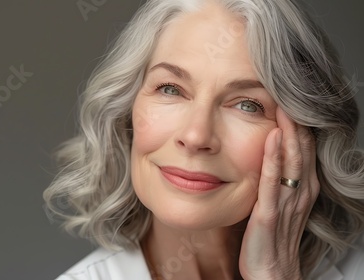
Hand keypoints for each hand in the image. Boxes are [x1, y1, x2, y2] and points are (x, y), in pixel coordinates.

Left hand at [238, 107, 319, 279]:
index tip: (289, 97)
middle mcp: (300, 190)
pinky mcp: (270, 212)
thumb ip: (278, 178)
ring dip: (289, 131)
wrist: (271, 270)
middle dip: (296, 119)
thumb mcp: (279, 202)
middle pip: (302, 148)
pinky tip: (272, 137)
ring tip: (284, 105)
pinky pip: (273, 180)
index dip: (299, 122)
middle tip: (288, 91)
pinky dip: (273, 157)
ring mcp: (288, 201)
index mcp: (303, 187)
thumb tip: (269, 153)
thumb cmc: (272, 237)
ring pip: (293, 159)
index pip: (305, 147)